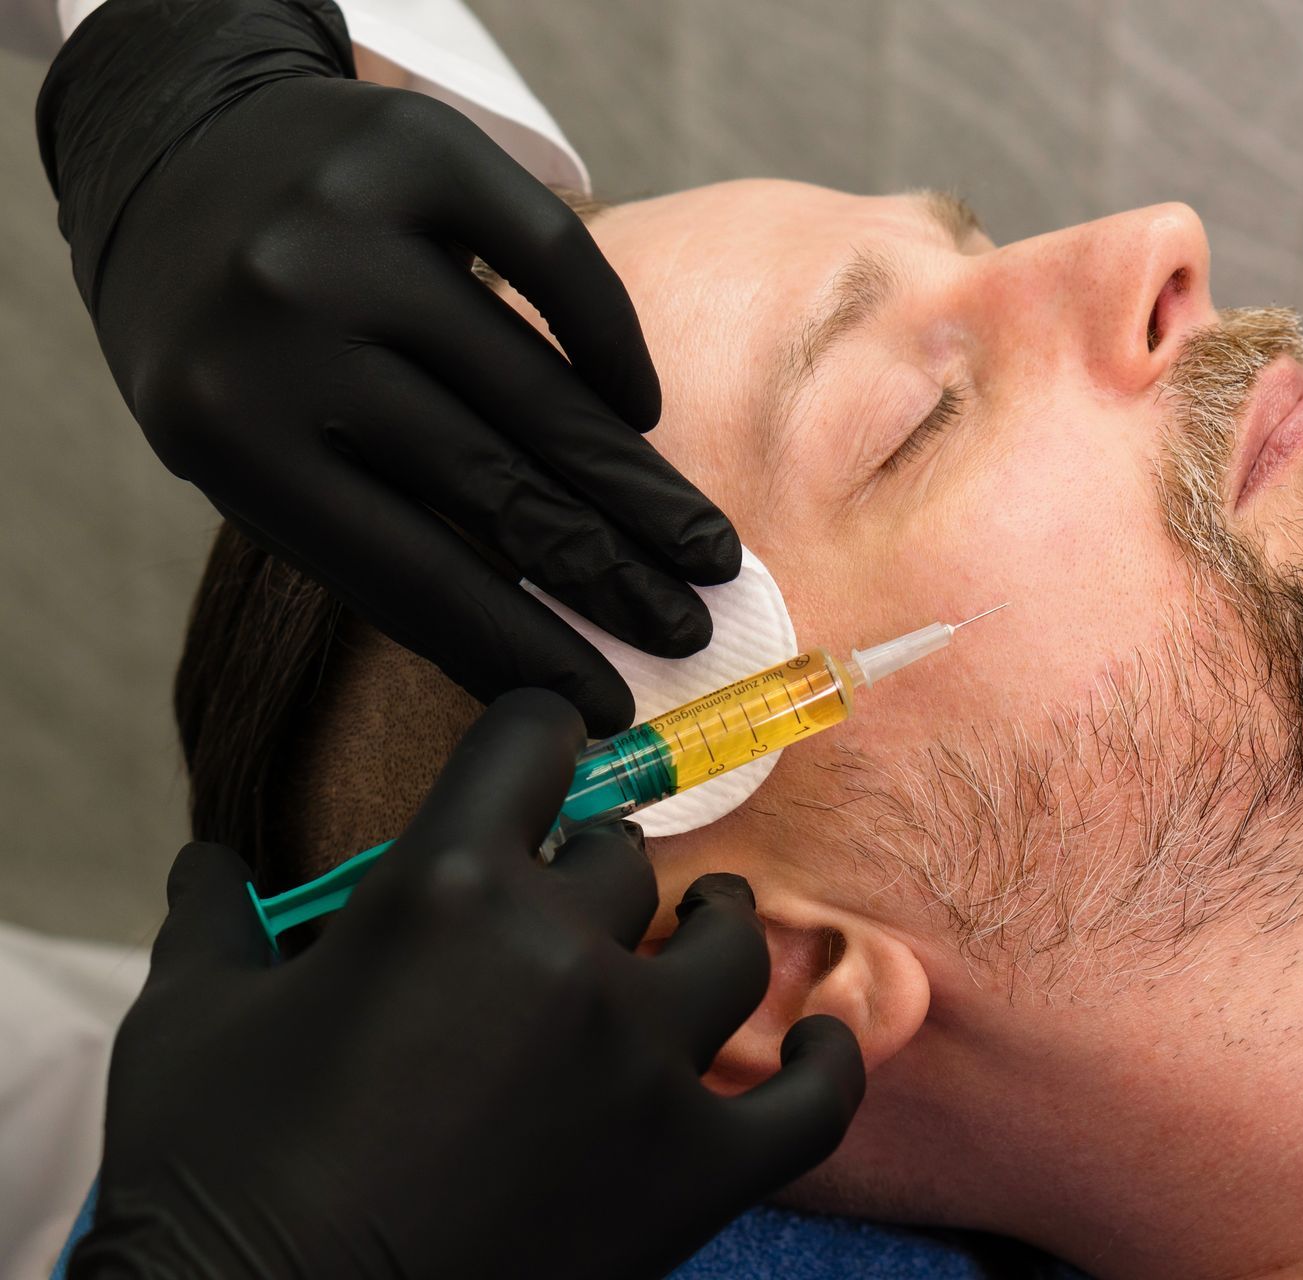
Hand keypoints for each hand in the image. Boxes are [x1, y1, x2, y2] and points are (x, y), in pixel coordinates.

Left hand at [38, 0, 735, 733]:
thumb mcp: (254, 448)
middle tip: (688, 629)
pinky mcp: (418, 147)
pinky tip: (641, 413)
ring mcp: (349, 227)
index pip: (411, 570)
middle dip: (610, 574)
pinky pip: (558, 259)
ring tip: (704, 553)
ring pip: (538, 385)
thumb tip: (533, 657)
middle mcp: (282, 322)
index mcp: (228, 430)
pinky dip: (611, 345)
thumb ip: (374, 526)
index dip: (522, 646)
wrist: (174, 151)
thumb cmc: (230, 340)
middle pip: (494, 481)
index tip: (606, 703)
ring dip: (636, 488)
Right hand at [73, 690, 864, 1279]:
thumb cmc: (214, 1181)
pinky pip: (812, 1100)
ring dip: (713, 931)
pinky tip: (821, 1044)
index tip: (540, 758)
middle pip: (623, 861)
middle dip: (589, 872)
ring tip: (700, 933)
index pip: (536, 740)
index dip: (539, 735)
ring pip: (729, 947)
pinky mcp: (695, 1169)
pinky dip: (826, 1064)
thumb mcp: (184, 1022)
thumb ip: (219, 918)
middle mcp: (565, 954)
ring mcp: (643, 1063)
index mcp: (448, 889)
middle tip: (565, 910)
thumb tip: (209, 860)